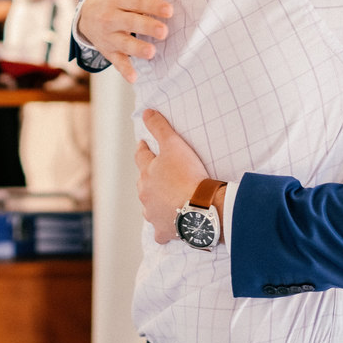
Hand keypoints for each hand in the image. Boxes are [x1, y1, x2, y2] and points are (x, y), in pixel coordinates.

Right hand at [76, 0, 171, 82]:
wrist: (87, 13)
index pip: (136, 1)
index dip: (152, 6)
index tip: (169, 10)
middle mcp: (111, 17)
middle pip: (129, 22)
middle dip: (146, 27)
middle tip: (164, 32)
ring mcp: (108, 35)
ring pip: (122, 43)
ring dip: (137, 49)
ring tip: (152, 53)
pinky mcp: (108, 51)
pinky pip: (116, 61)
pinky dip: (125, 70)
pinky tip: (135, 78)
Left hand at [134, 109, 208, 242]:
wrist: (200, 208)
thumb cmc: (188, 175)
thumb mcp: (174, 145)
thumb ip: (160, 128)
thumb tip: (146, 112)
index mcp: (147, 173)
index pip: (141, 156)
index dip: (143, 149)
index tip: (142, 144)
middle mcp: (146, 193)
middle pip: (144, 182)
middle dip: (148, 176)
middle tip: (155, 173)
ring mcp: (153, 213)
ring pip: (149, 206)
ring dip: (155, 201)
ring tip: (164, 199)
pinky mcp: (164, 230)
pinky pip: (160, 231)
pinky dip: (163, 228)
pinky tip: (168, 228)